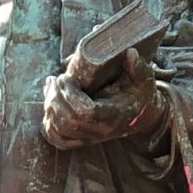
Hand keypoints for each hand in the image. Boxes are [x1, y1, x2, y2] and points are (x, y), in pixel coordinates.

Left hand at [41, 48, 158, 150]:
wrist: (142, 117)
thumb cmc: (140, 95)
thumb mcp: (145, 81)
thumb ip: (139, 68)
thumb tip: (130, 53)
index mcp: (112, 116)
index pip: (85, 113)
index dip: (71, 96)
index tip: (66, 77)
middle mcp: (99, 131)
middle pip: (67, 122)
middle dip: (56, 98)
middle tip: (55, 79)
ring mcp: (89, 138)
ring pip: (59, 130)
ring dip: (49, 106)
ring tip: (50, 85)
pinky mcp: (81, 139)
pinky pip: (57, 139)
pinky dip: (48, 123)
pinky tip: (49, 103)